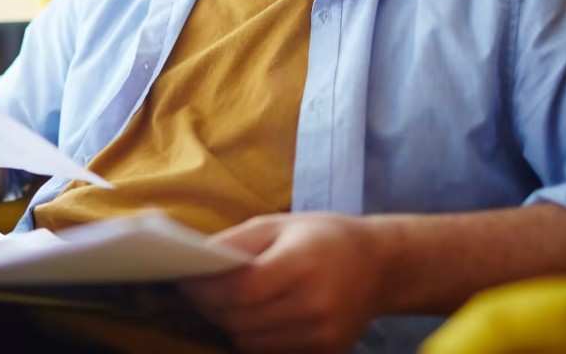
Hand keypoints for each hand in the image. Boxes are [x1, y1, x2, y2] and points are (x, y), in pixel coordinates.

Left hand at [180, 213, 386, 352]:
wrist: (380, 266)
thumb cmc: (323, 236)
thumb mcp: (279, 224)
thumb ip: (235, 243)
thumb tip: (194, 260)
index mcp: (302, 263)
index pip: (241, 289)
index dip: (205, 288)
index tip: (185, 278)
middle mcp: (315, 305)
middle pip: (240, 319)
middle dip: (210, 306)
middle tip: (198, 290)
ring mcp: (321, 335)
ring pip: (249, 342)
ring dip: (228, 324)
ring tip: (225, 302)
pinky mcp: (324, 353)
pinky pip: (270, 352)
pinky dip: (252, 336)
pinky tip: (252, 315)